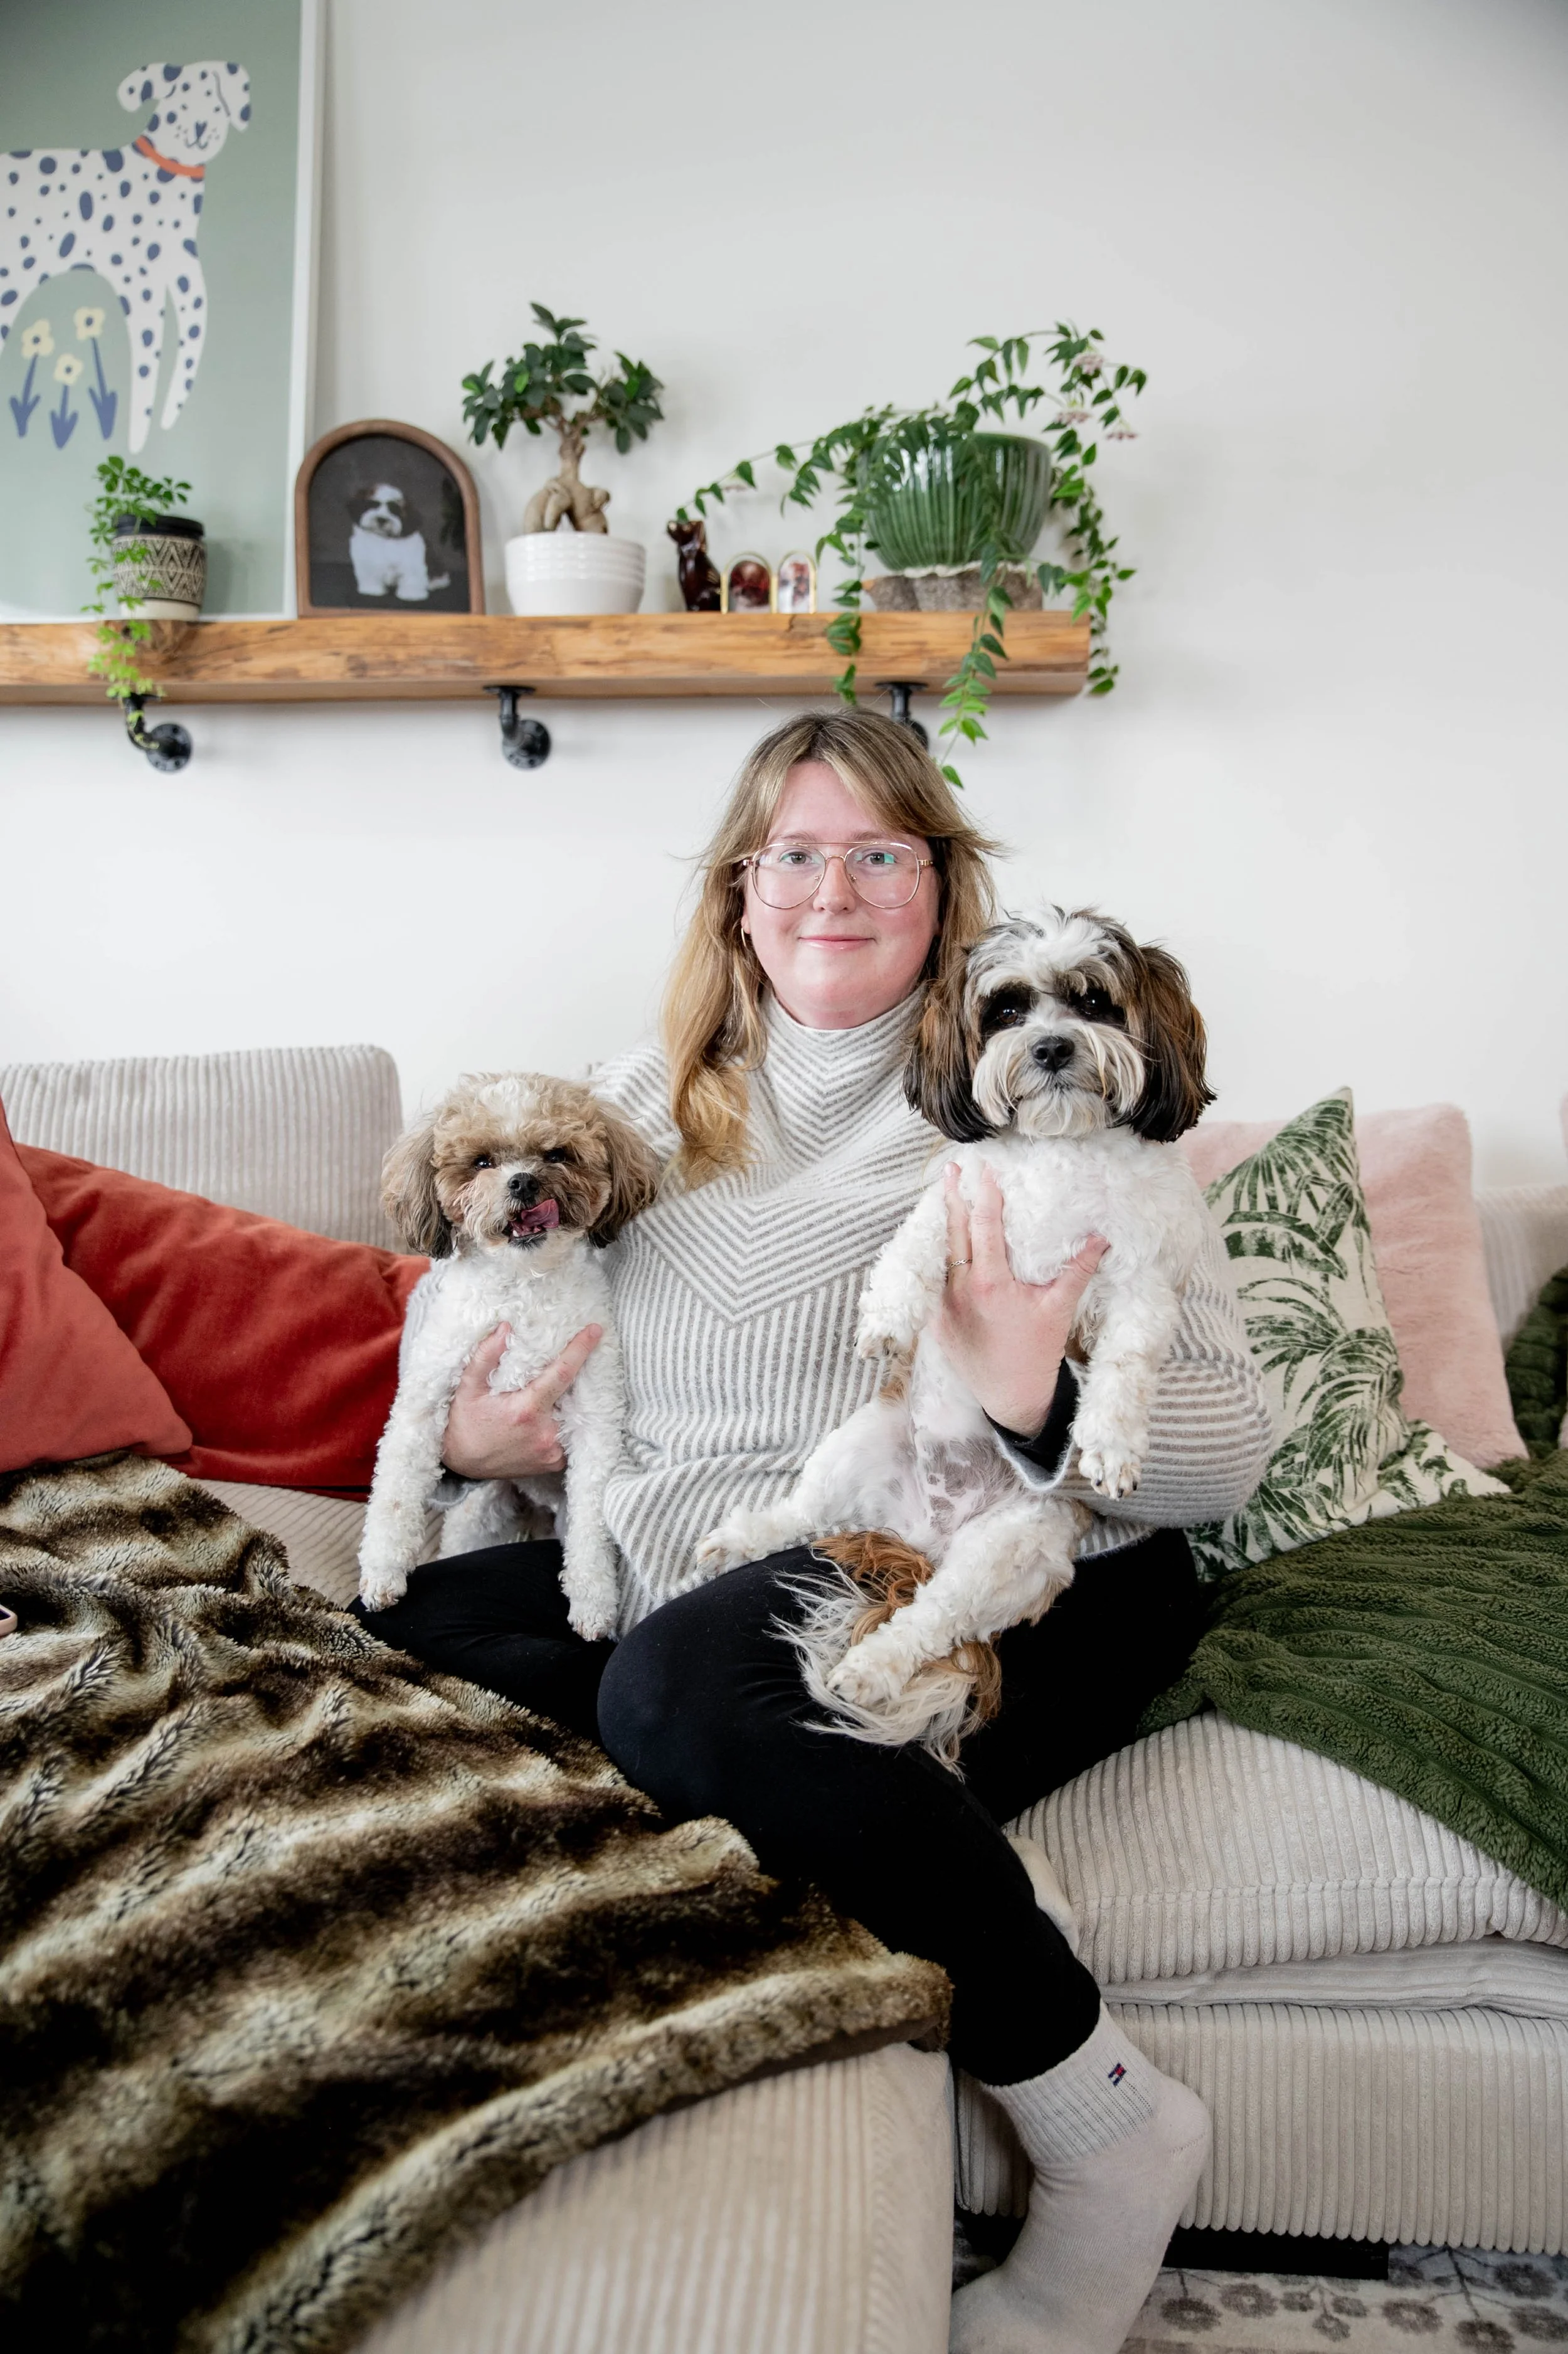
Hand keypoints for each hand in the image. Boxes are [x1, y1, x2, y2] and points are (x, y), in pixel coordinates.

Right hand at [440, 1322, 603, 1480]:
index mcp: (526, 1410)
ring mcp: (552, 1451)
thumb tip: (505, 1328)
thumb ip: (486, 1356)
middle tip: (579, 1358)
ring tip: (561, 1390)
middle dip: (578, 1376)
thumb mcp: (468, 1388)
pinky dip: (565, 1422)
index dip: (580, 1349)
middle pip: (573, 1394)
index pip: (562, 1373)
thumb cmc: (465, 1424)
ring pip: (573, 1416)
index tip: (595, 1330)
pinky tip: (554, 1414)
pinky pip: (569, 1436)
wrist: (463, 1465)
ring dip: (571, 1400)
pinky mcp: (554, 1463)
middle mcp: (544, 1433)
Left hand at [935, 1164, 1107, 1437]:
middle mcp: (959, 1292)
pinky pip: (934, 1282)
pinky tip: (944, 1244)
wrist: (1011, 1397)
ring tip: (946, 1197)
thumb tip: (1100, 1238)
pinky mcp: (935, 1322)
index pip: (983, 1228)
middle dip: (952, 1197)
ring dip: (944, 1226)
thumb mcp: (1058, 1309)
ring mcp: (943, 1307)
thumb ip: (1077, 1271)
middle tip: (951, 1169)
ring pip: (939, 1256)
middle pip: (952, 1233)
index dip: (984, 1197)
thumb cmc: (1036, 1353)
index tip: (985, 1172)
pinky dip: (939, 1259)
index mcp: (989, 1284)